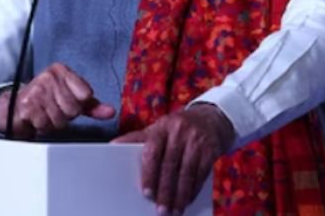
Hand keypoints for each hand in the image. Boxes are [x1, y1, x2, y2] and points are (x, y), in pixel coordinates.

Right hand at [0, 62, 115, 138]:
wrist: (16, 108)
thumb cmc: (46, 101)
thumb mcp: (71, 98)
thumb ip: (92, 105)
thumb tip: (111, 111)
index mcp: (62, 70)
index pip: (86, 95)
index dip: (79, 104)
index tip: (67, 101)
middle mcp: (49, 77)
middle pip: (73, 109)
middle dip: (65, 115)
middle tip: (54, 109)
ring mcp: (37, 90)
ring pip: (60, 119)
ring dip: (53, 122)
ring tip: (45, 113)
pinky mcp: (28, 105)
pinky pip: (46, 124)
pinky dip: (43, 126)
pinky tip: (37, 118)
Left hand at [112, 104, 235, 214]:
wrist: (210, 118)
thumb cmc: (176, 128)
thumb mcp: (157, 129)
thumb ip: (137, 139)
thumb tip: (112, 146)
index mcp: (162, 127)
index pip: (153, 152)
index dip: (149, 174)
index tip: (146, 194)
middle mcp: (180, 132)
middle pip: (170, 166)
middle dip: (165, 191)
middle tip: (160, 211)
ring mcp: (197, 141)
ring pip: (187, 173)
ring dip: (180, 196)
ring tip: (174, 212)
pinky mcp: (211, 150)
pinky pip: (201, 174)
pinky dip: (193, 190)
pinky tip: (187, 202)